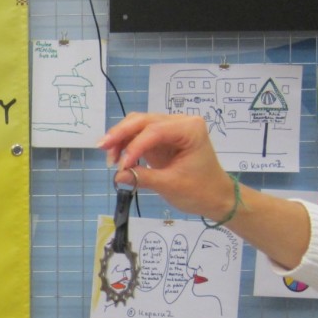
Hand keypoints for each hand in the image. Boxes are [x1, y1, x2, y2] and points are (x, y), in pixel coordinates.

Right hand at [98, 112, 235, 220]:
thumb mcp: (172, 185)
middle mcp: (179, 122)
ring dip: (120, 139)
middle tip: (102, 149)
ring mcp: (169, 129)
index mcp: (189, 129)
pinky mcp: (161, 138)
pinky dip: (125, 144)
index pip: (155, 131)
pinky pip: (138, 135)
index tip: (121, 166)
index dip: (134, 147)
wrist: (215, 197)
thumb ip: (143, 178)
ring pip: (137, 125)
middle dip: (121, 134)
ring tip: (110, 159)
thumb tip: (118, 176)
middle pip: (143, 121)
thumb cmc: (200, 190)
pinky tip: (117, 157)